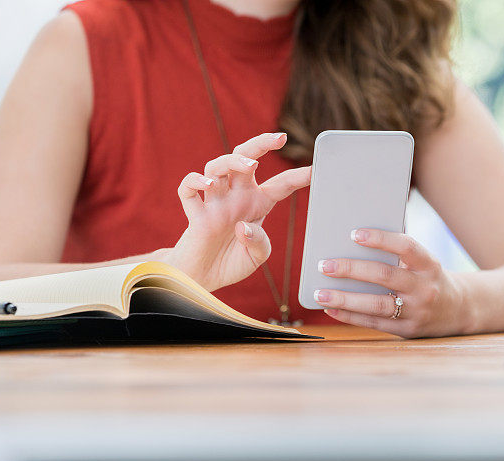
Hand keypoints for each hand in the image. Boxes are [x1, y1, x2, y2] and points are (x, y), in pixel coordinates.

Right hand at [163, 132, 310, 291]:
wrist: (203, 278)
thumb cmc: (231, 263)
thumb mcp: (257, 256)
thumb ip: (259, 242)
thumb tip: (243, 226)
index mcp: (256, 205)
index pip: (280, 185)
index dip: (297, 177)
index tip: (316, 170)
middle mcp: (235, 197)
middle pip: (244, 158)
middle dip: (261, 144)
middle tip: (279, 138)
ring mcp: (214, 203)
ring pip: (217, 166)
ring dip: (233, 161)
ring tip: (251, 165)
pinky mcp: (195, 214)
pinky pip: (188, 189)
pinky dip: (194, 181)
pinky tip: (207, 184)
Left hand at [314, 229, 466, 337]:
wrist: (458, 310)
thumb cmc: (428, 278)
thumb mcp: (423, 262)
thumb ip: (398, 253)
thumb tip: (354, 242)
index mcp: (429, 265)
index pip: (406, 247)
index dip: (381, 240)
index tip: (354, 234)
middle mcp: (424, 288)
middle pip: (384, 276)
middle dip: (351, 269)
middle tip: (324, 265)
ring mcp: (416, 311)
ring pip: (376, 304)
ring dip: (344, 299)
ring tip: (320, 293)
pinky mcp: (407, 330)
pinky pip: (374, 323)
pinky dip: (350, 316)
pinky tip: (331, 308)